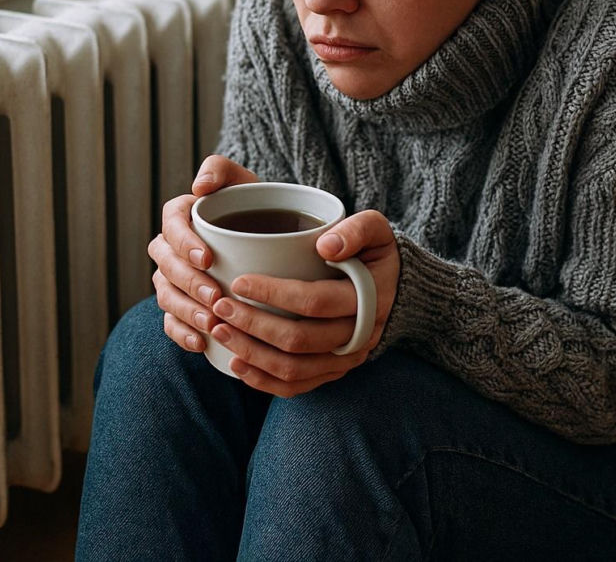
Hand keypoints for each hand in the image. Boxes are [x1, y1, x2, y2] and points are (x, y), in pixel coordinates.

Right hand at [148, 155, 258, 350]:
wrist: (271, 237)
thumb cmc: (256, 207)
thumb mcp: (244, 181)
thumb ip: (222, 169)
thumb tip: (199, 185)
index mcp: (181, 216)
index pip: (171, 225)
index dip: (183, 243)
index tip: (208, 258)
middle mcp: (172, 248)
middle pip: (166, 266)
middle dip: (188, 283)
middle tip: (216, 296)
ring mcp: (174, 278)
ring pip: (166, 295)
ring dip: (185, 310)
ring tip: (212, 322)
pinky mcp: (182, 304)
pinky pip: (171, 322)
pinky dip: (182, 333)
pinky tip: (201, 343)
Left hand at [208, 209, 399, 396]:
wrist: (395, 287)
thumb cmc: (374, 251)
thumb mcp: (375, 229)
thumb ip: (356, 230)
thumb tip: (325, 245)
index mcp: (368, 299)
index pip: (315, 301)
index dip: (274, 294)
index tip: (239, 281)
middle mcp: (359, 335)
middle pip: (299, 340)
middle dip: (252, 325)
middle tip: (220, 307)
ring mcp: (346, 358)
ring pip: (293, 369)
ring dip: (251, 355)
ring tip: (220, 332)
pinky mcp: (333, 371)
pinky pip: (297, 386)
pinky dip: (263, 381)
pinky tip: (236, 364)